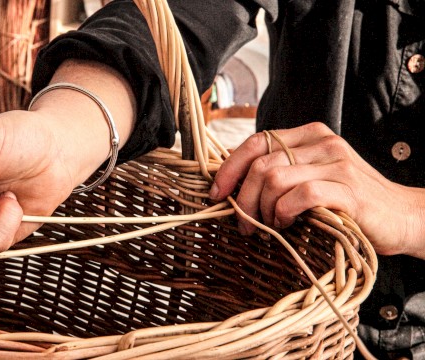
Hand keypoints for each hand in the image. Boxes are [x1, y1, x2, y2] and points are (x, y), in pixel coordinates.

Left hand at [210, 122, 424, 257]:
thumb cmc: (348, 202)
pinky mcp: (348, 189)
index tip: (217, 194)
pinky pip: (300, 194)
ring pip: (274, 178)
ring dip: (261, 208)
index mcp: (309, 135)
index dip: (229, 168)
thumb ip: (281, 171)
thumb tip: (232, 183)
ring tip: (266, 226)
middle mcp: (322, 142)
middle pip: (260, 164)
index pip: (256, 141)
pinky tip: (286, 223)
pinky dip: (283, 211)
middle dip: (242, 198)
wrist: (402, 216)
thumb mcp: (312, 177)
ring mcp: (336, 163)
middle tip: (243, 224)